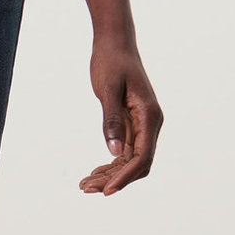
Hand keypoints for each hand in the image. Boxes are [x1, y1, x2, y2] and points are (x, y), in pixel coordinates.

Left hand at [79, 35, 161, 195]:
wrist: (114, 43)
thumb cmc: (112, 62)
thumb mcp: (108, 89)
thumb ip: (111, 120)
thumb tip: (113, 152)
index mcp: (150, 116)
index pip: (142, 157)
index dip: (125, 177)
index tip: (106, 191)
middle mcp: (150, 124)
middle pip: (137, 164)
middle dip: (114, 179)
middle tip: (86, 188)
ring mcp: (141, 125)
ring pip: (129, 160)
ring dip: (109, 174)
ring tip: (84, 184)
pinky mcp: (131, 123)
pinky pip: (123, 151)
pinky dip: (109, 163)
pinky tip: (93, 172)